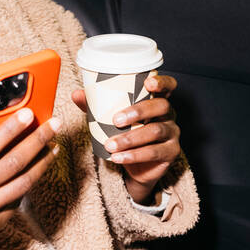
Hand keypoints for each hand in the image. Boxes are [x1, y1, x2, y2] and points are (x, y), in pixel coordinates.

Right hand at [0, 108, 60, 249]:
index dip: (9, 130)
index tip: (27, 114)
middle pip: (10, 164)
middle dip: (36, 141)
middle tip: (53, 125)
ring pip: (21, 184)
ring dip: (42, 162)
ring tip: (53, 146)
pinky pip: (18, 200)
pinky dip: (31, 181)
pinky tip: (39, 167)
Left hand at [72, 74, 179, 204]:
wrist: (135, 168)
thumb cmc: (125, 134)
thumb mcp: (109, 119)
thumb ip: (96, 106)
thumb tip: (76, 94)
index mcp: (156, 100)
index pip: (168, 85)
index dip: (162, 82)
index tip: (148, 83)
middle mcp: (169, 114)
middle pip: (162, 106)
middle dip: (138, 111)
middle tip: (116, 120)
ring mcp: (173, 133)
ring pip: (155, 130)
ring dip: (130, 138)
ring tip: (110, 145)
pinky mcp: (171, 152)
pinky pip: (154, 152)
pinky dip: (133, 155)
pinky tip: (117, 158)